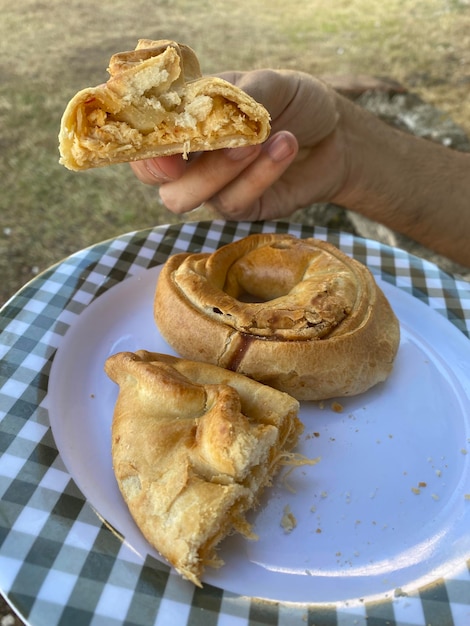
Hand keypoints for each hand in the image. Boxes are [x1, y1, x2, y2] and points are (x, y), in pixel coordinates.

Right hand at [130, 69, 348, 219]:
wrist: (337, 134)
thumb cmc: (296, 102)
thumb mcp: (268, 84)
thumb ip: (234, 97)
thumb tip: (209, 113)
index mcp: (187, 123)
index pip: (146, 144)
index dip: (145, 151)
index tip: (166, 147)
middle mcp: (193, 160)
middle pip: (161, 183)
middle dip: (176, 172)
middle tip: (211, 144)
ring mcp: (215, 188)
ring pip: (189, 198)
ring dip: (221, 169)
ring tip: (259, 139)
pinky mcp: (242, 207)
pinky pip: (234, 201)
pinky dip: (259, 175)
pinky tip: (285, 145)